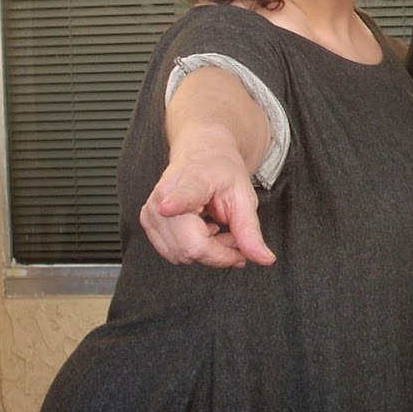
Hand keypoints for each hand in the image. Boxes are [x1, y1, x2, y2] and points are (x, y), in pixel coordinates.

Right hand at [139, 136, 275, 268]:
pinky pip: (174, 253)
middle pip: (191, 248)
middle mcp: (163, 197)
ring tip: (219, 229)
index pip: (181, 196)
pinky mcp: (147, 223)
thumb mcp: (244, 196)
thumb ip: (250, 231)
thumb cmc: (221, 169)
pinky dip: (194, 249)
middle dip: (220, 252)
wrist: (201, 152)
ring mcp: (152, 212)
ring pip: (183, 255)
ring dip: (208, 252)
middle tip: (234, 235)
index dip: (175, 204)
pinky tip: (204, 230)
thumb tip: (265, 259)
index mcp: (191, 182)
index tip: (167, 208)